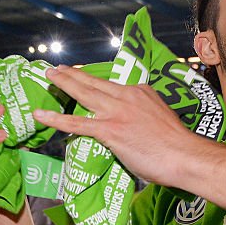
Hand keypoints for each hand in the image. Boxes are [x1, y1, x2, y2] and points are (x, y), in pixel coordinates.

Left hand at [33, 65, 201, 186]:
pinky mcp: (110, 130)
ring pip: (83, 94)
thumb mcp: (160, 118)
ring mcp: (117, 112)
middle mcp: (127, 96)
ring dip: (63, 84)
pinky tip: (41, 114)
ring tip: (48, 77)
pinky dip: (56, 118)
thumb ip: (143, 116)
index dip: (96, 82)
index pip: (114, 85)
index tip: (86, 78)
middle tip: (58, 68)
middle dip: (73, 74)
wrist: (184, 156)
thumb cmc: (177, 145)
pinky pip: (77, 123)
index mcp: (141, 92)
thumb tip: (132, 127)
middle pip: (94, 82)